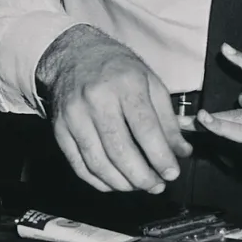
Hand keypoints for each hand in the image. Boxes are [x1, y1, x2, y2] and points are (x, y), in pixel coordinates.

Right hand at [36, 24, 191, 192]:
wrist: (74, 55)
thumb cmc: (119, 69)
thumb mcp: (151, 82)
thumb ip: (168, 119)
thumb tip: (182, 152)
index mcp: (126, 84)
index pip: (145, 128)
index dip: (160, 155)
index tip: (173, 173)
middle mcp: (97, 100)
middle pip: (119, 150)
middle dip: (141, 176)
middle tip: (157, 186)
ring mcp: (74, 116)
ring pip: (98, 162)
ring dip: (122, 183)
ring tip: (140, 186)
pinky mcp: (59, 130)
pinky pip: (79, 164)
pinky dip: (98, 180)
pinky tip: (115, 184)